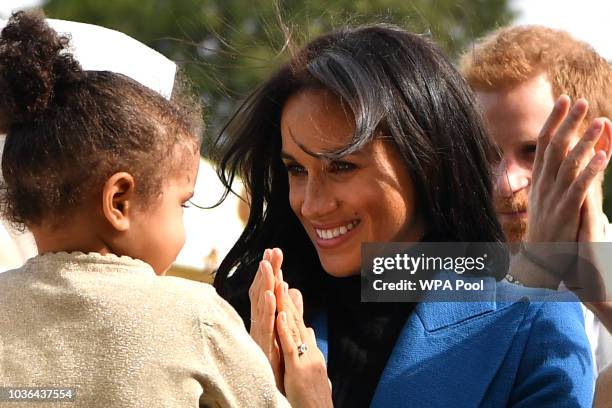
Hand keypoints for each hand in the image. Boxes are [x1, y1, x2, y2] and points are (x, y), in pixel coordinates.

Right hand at [248, 248, 283, 389]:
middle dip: (267, 271)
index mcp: (267, 318)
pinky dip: (267, 310)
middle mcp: (261, 323)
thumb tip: (294, 289)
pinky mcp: (263, 347)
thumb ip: (291, 310)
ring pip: (261, 306)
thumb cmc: (278, 359)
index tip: (274, 251)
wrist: (276, 389)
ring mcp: (260, 334)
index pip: (268, 289)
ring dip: (265, 284)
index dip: (271, 270)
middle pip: (263, 292)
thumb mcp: (287, 329)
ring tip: (267, 266)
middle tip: (272, 251)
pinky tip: (270, 295)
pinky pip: (265, 326)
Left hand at [276, 285, 332, 407]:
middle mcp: (309, 350)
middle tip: (279, 270)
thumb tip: (309, 328)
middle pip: (294, 317)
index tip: (281, 280)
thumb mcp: (312, 366)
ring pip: (292, 326)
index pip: (296, 320)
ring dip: (284, 304)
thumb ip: (309, 347)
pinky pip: (290, 346)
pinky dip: (284, 329)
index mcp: (309, 349)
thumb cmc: (314, 397)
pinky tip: (278, 315)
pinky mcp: (298, 369)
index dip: (288, 300)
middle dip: (285, 293)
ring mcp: (304, 358)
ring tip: (278, 282)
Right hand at [526, 96, 609, 242]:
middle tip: (582, 102)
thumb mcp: (544, 198)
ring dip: (585, 142)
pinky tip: (602, 155)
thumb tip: (560, 157)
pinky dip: (590, 170)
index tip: (564, 99)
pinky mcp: (565, 211)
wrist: (539, 258)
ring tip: (601, 122)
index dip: (554, 120)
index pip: (544, 143)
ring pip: (568, 164)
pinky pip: (579, 187)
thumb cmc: (546, 227)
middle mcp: (543, 184)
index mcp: (538, 179)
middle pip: (555, 147)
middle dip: (569, 123)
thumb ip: (552, 177)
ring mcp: (553, 197)